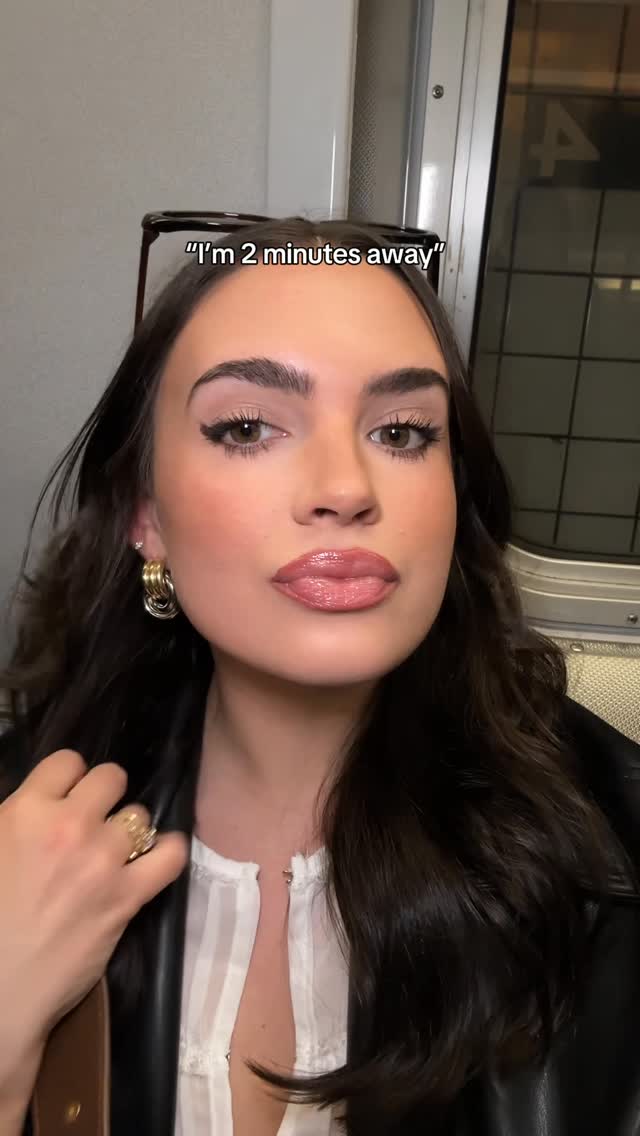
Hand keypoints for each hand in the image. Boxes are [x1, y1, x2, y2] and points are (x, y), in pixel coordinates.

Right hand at [0, 749, 188, 1075]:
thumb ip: (16, 819)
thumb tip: (40, 805)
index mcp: (24, 811)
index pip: (67, 761)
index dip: (69, 778)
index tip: (68, 797)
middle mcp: (68, 825)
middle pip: (111, 777)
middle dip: (104, 795)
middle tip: (93, 821)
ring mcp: (102, 860)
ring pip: (138, 815)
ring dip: (128, 831)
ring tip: (115, 852)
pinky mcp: (127, 896)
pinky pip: (170, 856)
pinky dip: (169, 853)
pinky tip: (158, 858)